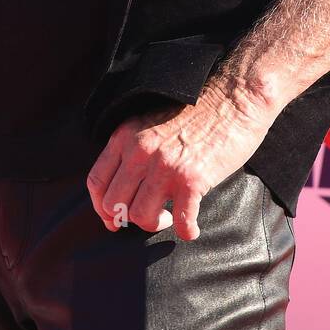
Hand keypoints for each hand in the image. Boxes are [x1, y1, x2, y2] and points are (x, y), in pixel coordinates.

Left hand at [86, 74, 278, 242]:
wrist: (233, 98)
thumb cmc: (196, 112)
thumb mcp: (150, 123)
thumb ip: (133, 148)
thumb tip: (123, 188)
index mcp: (126, 135)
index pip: (96, 181)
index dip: (101, 207)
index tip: (113, 218)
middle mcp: (140, 151)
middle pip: (114, 204)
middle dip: (127, 219)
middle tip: (147, 217)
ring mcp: (165, 166)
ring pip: (141, 217)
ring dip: (156, 224)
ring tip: (170, 217)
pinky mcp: (192, 179)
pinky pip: (181, 222)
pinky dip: (187, 231)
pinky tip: (193, 228)